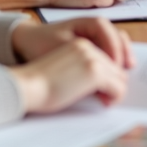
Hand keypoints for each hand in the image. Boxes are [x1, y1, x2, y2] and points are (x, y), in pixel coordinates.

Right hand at [9, 38, 128, 113]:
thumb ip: (81, 69)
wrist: (25, 85)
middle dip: (114, 82)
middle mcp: (88, 47)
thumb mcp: (64, 68)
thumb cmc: (38, 83)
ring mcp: (93, 59)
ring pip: (121, 76)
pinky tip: (104, 103)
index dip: (109, 73)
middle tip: (107, 97)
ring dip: (115, 90)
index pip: (107, 55)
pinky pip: (119, 87)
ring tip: (104, 100)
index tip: (107, 87)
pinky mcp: (95, 73)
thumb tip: (100, 85)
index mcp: (80, 43)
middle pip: (117, 66)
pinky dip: (115, 97)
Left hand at [11, 17, 134, 68]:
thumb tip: (102, 69)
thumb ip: (83, 57)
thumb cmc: (43, 43)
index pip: (111, 36)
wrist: (27, 42)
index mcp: (92, 22)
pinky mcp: (94, 46)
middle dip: (124, 58)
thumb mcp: (62, 49)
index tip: (115, 67)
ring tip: (123, 77)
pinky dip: (113, 64)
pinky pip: (110, 53)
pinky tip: (112, 78)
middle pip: (120, 40)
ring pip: (118, 47)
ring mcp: (98, 36)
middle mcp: (99, 27)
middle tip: (125, 74)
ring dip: (122, 62)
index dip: (116, 52)